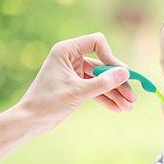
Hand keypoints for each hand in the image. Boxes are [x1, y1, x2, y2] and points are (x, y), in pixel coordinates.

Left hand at [18, 32, 135, 135]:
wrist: (31, 121)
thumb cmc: (48, 103)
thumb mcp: (79, 92)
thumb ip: (103, 82)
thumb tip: (125, 72)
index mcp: (66, 50)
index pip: (97, 42)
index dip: (111, 57)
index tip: (120, 74)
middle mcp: (71, 58)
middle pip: (103, 65)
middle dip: (118, 82)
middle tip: (132, 98)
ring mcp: (74, 73)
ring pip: (101, 79)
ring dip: (115, 93)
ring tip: (128, 107)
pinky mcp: (76, 86)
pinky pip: (96, 89)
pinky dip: (106, 98)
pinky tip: (118, 108)